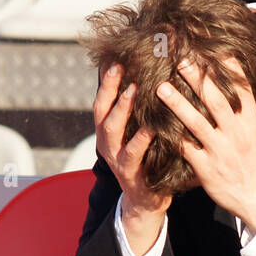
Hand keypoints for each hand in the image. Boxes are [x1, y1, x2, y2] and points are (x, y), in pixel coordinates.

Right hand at [92, 63, 171, 255]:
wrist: (147, 200)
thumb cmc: (148, 157)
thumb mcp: (138, 131)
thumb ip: (139, 109)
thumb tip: (147, 73)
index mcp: (107, 130)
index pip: (103, 99)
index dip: (106, 78)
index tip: (115, 54)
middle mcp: (107, 143)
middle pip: (102, 111)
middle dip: (110, 88)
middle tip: (121, 66)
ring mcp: (116, 159)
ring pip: (112, 131)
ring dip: (122, 109)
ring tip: (133, 90)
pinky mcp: (130, 175)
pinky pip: (133, 155)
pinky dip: (142, 140)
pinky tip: (153, 127)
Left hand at [157, 57, 255, 232]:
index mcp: (253, 123)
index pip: (242, 90)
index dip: (229, 69)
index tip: (216, 52)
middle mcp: (235, 134)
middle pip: (215, 101)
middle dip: (198, 79)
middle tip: (181, 61)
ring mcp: (219, 151)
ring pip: (196, 123)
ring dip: (177, 104)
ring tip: (161, 88)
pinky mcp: (205, 168)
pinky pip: (185, 149)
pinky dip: (172, 136)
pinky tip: (157, 124)